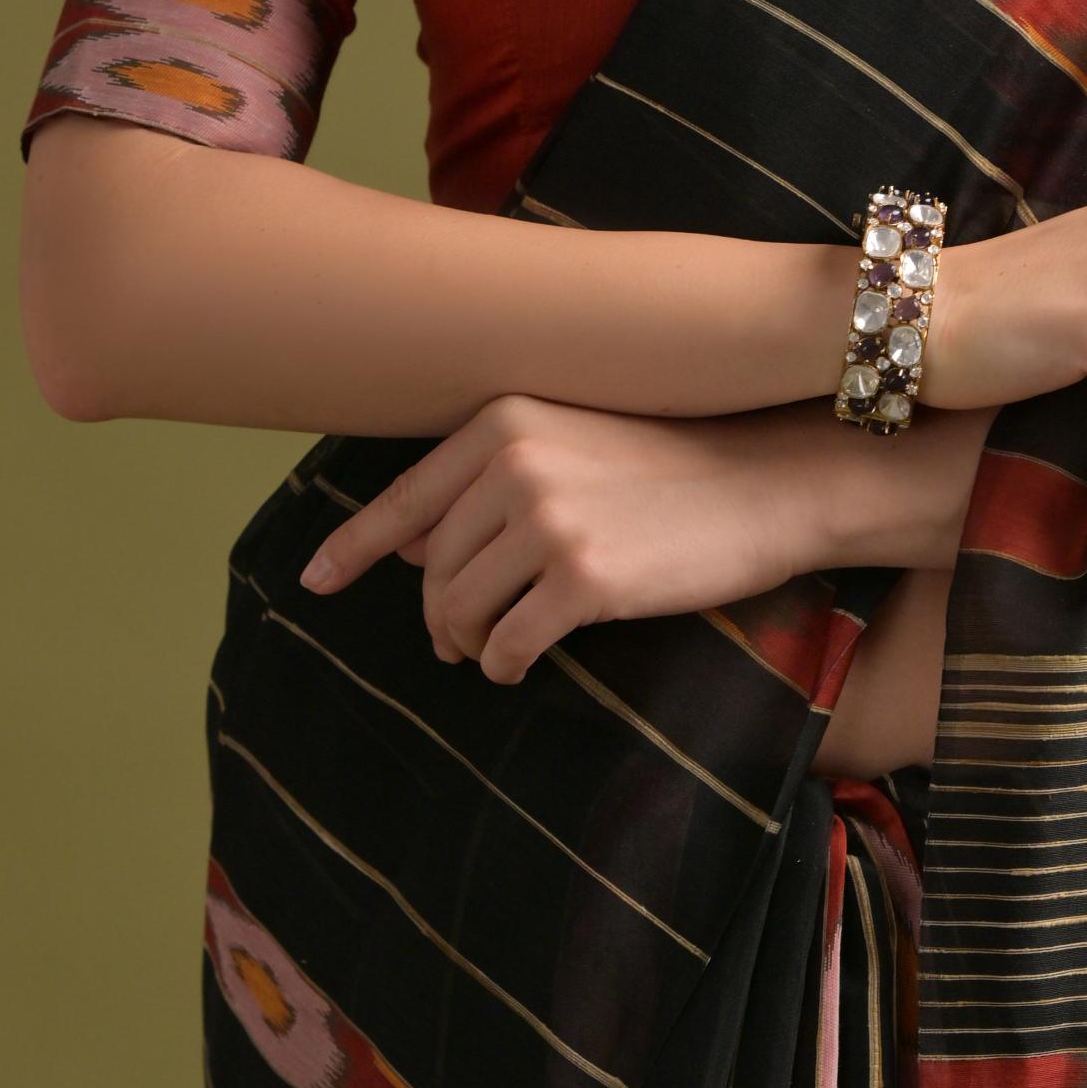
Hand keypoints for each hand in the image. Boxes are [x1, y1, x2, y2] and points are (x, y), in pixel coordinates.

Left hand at [296, 394, 814, 682]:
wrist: (771, 482)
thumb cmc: (677, 466)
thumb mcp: (577, 444)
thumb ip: (491, 482)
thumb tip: (410, 551)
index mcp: (505, 421)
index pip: (406, 499)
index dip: (352, 548)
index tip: (315, 582)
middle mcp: (516, 464)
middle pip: (432, 569)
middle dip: (438, 615)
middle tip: (455, 642)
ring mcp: (549, 522)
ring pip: (460, 611)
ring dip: (468, 644)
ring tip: (490, 652)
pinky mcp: (585, 580)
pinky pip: (508, 646)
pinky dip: (504, 665)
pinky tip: (521, 665)